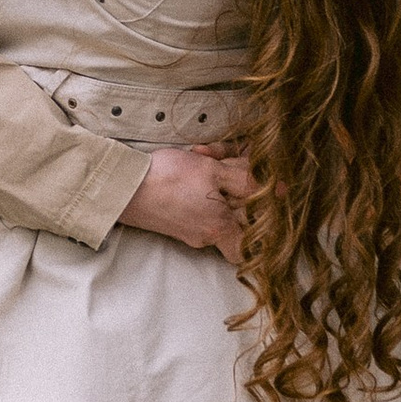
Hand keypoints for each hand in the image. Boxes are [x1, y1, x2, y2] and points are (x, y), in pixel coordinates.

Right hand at [120, 144, 254, 262]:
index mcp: (221, 227)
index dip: (264, 228)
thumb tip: (280, 191)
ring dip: (220, 175)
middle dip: (239, 183)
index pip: (254, 246)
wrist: (121, 186)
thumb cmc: (166, 179)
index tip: (267, 203)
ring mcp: (191, 229)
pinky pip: (200, 202)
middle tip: (232, 160)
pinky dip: (202, 180)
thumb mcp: (212, 172)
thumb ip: (247, 182)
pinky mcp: (177, 219)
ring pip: (220, 203)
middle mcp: (208, 234)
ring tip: (206, 155)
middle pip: (239, 214)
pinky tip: (195, 159)